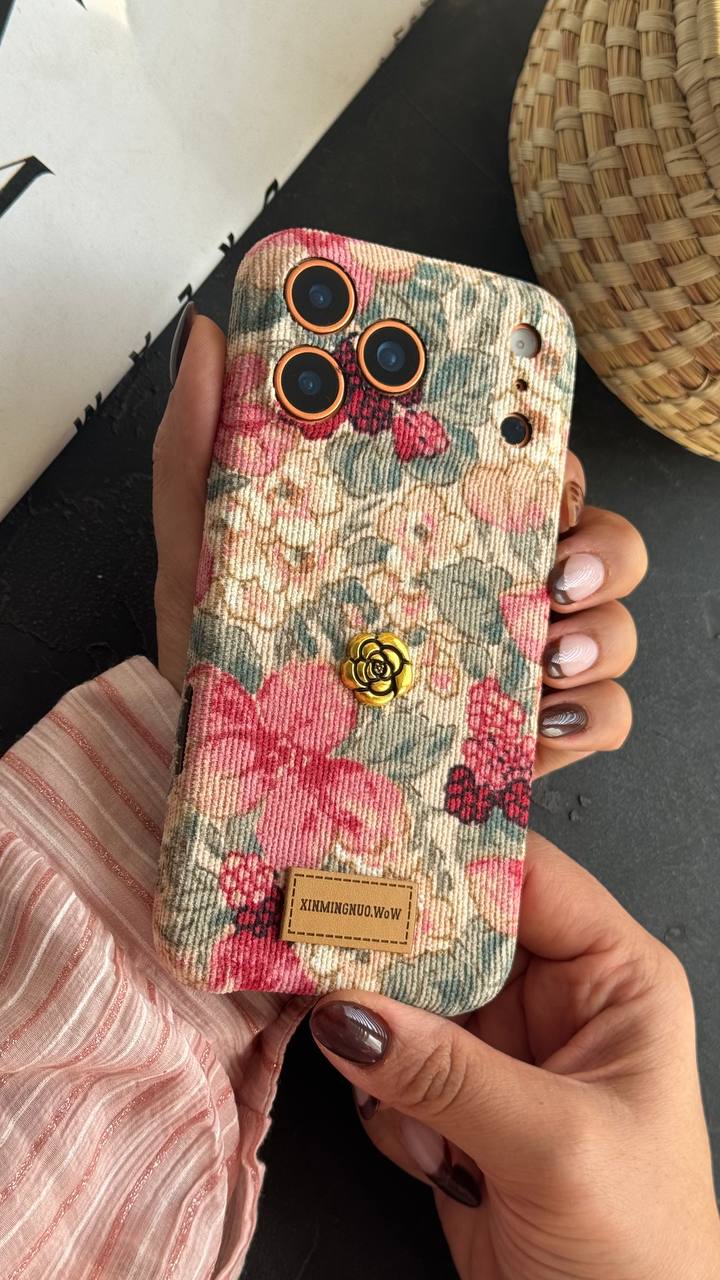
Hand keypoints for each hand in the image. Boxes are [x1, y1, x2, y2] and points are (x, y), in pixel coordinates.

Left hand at [152, 305, 646, 778]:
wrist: (248, 797)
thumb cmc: (230, 673)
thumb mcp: (201, 561)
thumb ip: (198, 453)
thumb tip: (210, 342)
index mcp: (426, 537)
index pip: (510, 468)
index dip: (537, 444)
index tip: (530, 438)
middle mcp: (483, 592)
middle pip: (586, 535)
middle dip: (597, 536)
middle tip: (555, 554)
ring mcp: (511, 665)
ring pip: (610, 619)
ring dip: (604, 624)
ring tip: (552, 645)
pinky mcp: (524, 740)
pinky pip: (601, 716)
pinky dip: (594, 711)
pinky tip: (543, 718)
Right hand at [309, 834, 719, 1279]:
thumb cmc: (638, 1251)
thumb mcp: (553, 1146)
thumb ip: (445, 1072)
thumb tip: (344, 1011)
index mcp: (613, 976)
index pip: (526, 878)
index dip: (451, 852)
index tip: (367, 838)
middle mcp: (555, 999)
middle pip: (452, 929)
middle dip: (393, 942)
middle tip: (319, 929)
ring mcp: (500, 1053)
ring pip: (409, 996)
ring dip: (382, 1031)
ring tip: (371, 1063)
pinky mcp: (456, 1106)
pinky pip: (390, 1063)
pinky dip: (383, 1097)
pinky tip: (420, 1147)